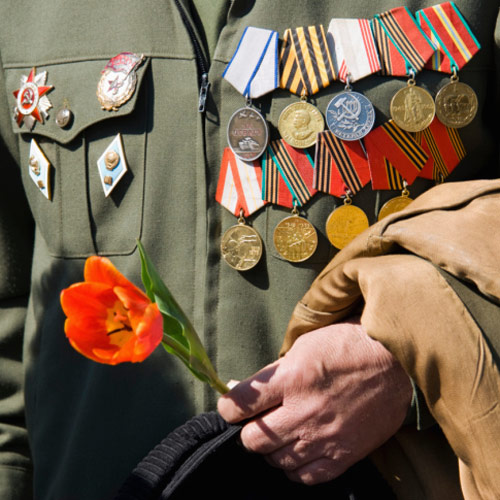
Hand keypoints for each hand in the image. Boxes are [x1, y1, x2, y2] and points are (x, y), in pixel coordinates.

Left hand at [218, 319, 411, 484]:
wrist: (394, 363)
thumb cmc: (346, 347)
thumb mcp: (304, 346)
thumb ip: (273, 372)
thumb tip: (242, 389)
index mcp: (292, 379)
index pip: (240, 404)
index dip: (229, 408)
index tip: (232, 408)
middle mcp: (305, 412)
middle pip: (254, 440)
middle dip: (249, 430)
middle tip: (259, 420)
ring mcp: (325, 437)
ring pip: (277, 461)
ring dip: (272, 449)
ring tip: (281, 433)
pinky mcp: (344, 455)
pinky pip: (306, 477)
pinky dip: (295, 468)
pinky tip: (299, 451)